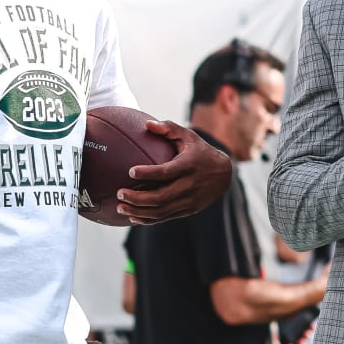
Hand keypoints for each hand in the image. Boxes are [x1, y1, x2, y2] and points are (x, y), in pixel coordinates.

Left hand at [116, 120, 232, 223]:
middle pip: (161, 197)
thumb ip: (169, 128)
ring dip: (138, 211)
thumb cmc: (200, 151)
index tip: (130, 172)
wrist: (224, 175)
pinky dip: (148, 219)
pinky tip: (132, 216)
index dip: (148, 173)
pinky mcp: (187, 210)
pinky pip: (165, 218)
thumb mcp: (189, 136)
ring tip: (120, 207)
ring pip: (161, 211)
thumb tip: (147, 124)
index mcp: (188, 166)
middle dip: (138, 198)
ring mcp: (188, 201)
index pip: (166, 172)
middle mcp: (189, 185)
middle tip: (120, 193)